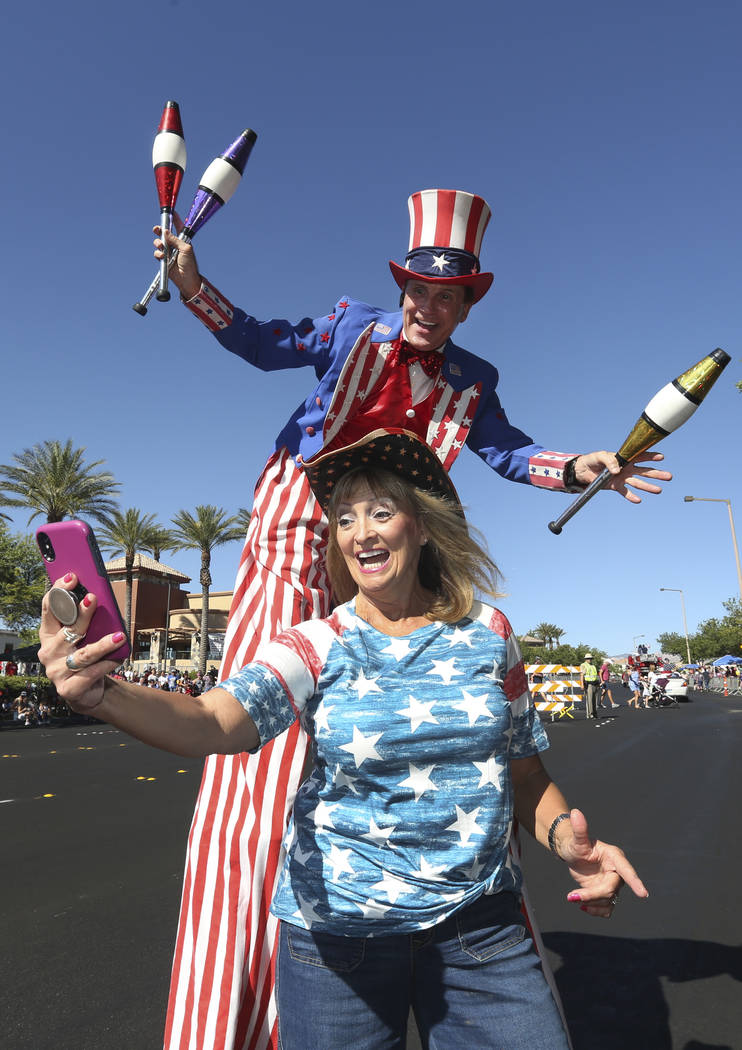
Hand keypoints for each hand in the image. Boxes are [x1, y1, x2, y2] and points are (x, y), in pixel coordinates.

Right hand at [38, 574, 122, 712]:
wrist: (87, 690)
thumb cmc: (85, 657)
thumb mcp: (84, 636)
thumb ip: (87, 620)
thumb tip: (103, 598)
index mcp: (48, 634)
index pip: (49, 608)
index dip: (59, 592)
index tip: (72, 578)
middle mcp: (48, 651)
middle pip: (67, 630)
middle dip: (80, 613)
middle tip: (93, 599)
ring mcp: (56, 671)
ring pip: (83, 654)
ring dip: (102, 644)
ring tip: (119, 636)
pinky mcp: (68, 688)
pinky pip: (91, 673)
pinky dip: (107, 664)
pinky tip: (118, 658)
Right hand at [153, 214, 201, 299]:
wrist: (186, 280)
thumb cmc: (190, 264)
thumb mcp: (185, 249)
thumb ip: (175, 239)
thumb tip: (165, 231)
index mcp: (183, 240)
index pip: (179, 227)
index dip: (175, 219)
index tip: (172, 212)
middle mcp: (175, 245)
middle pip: (164, 234)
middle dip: (159, 230)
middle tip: (156, 229)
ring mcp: (169, 252)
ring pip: (159, 243)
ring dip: (158, 243)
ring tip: (161, 247)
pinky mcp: (164, 260)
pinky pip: (157, 253)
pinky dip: (158, 254)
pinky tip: (162, 256)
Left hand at [557, 809, 648, 917]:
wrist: (573, 854)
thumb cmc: (576, 844)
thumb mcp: (576, 839)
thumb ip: (579, 829)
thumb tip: (575, 812)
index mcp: (614, 856)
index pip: (626, 870)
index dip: (634, 881)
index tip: (643, 894)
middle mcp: (617, 871)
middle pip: (611, 888)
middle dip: (592, 894)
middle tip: (572, 896)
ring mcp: (612, 883)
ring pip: (609, 900)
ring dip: (592, 903)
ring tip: (573, 897)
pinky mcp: (607, 894)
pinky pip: (607, 908)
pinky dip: (596, 910)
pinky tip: (583, 906)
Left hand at [573, 451, 671, 503]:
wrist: (582, 471)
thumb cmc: (593, 459)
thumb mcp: (600, 456)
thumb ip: (610, 461)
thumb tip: (617, 470)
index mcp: (625, 458)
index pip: (641, 456)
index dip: (651, 456)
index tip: (661, 457)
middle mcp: (627, 468)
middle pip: (645, 471)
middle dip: (657, 474)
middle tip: (669, 477)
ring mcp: (623, 478)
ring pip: (638, 482)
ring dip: (648, 486)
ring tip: (659, 490)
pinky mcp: (616, 486)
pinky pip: (625, 492)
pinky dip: (631, 496)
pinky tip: (638, 500)